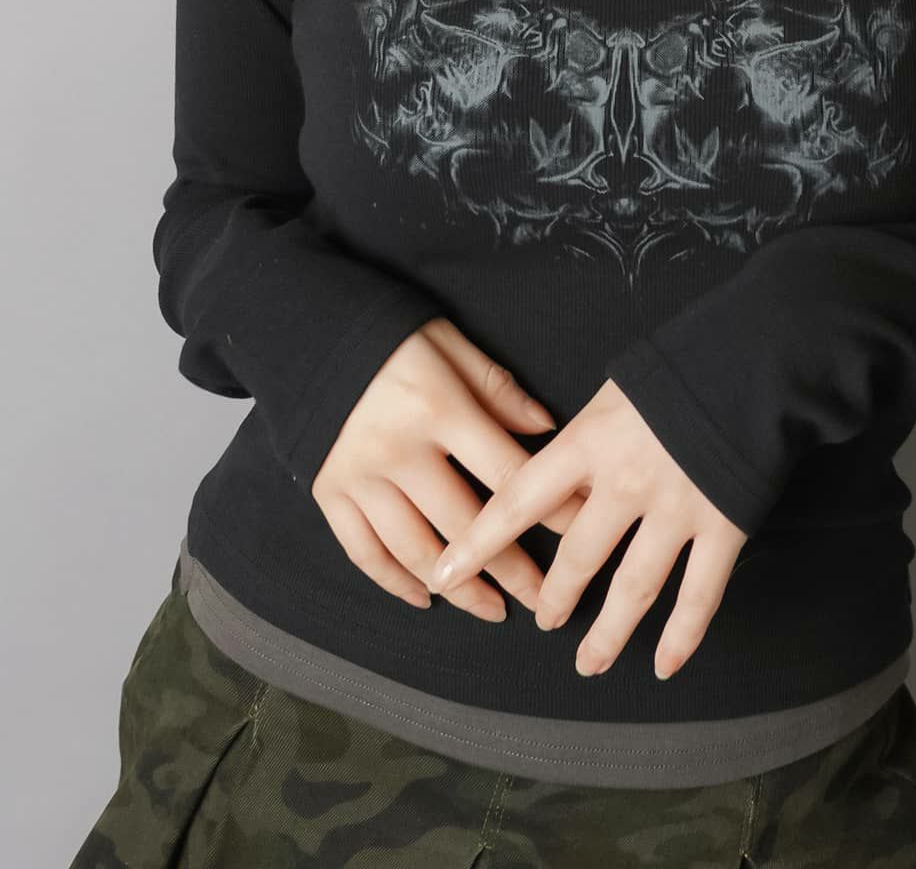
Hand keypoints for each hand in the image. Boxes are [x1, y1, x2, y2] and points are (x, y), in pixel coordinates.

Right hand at [310, 317, 585, 622]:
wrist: (308, 332)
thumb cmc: (392, 338)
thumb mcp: (451, 345)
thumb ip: (498, 389)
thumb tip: (547, 428)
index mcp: (438, 409)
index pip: (506, 473)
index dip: (549, 507)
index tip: (582, 532)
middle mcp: (398, 451)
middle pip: (465, 525)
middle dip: (511, 568)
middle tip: (544, 598)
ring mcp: (359, 478)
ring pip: (415, 550)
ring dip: (458, 588)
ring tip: (493, 609)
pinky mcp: (328, 493)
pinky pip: (363, 552)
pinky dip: (394, 582)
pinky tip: (425, 596)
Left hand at [427, 377, 749, 680]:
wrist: (756, 355)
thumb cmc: (682, 362)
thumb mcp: (616, 388)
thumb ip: (587, 436)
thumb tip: (561, 474)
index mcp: (590, 442)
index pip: (518, 499)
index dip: (478, 540)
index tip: (445, 572)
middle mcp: (625, 483)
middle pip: (576, 556)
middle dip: (555, 594)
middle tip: (544, 618)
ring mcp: (676, 509)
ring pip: (633, 588)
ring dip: (608, 632)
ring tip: (588, 661)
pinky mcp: (724, 525)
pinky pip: (699, 595)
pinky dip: (682, 636)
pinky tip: (664, 664)